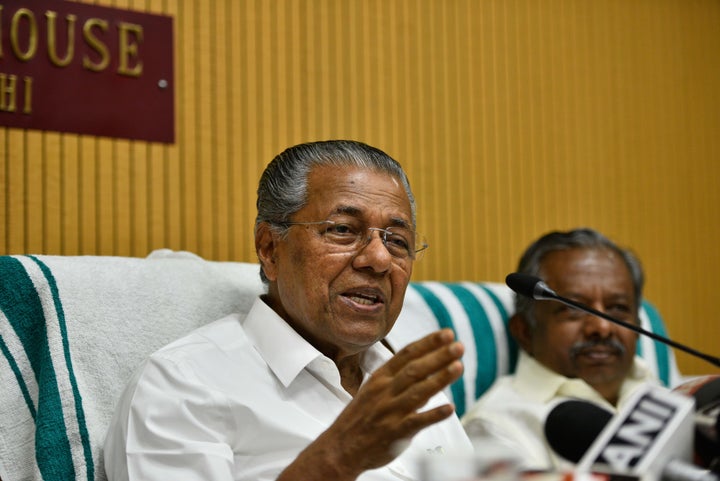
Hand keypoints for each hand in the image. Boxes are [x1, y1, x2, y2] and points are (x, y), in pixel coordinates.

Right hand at [278, 328, 463, 479]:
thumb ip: (397, 377)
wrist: (340, 447)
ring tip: (458, 366)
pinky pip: (416, 422)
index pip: (407, 354)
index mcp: (380, 378)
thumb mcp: (373, 389)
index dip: (428, 343)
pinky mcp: (394, 432)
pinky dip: (433, 414)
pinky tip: (450, 408)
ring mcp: (390, 411)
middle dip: (438, 355)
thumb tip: (426, 364)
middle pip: (415, 369)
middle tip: (459, 346)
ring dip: (439, 378)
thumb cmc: (361, 416)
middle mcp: (385, 391)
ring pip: (418, 391)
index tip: (447, 334)